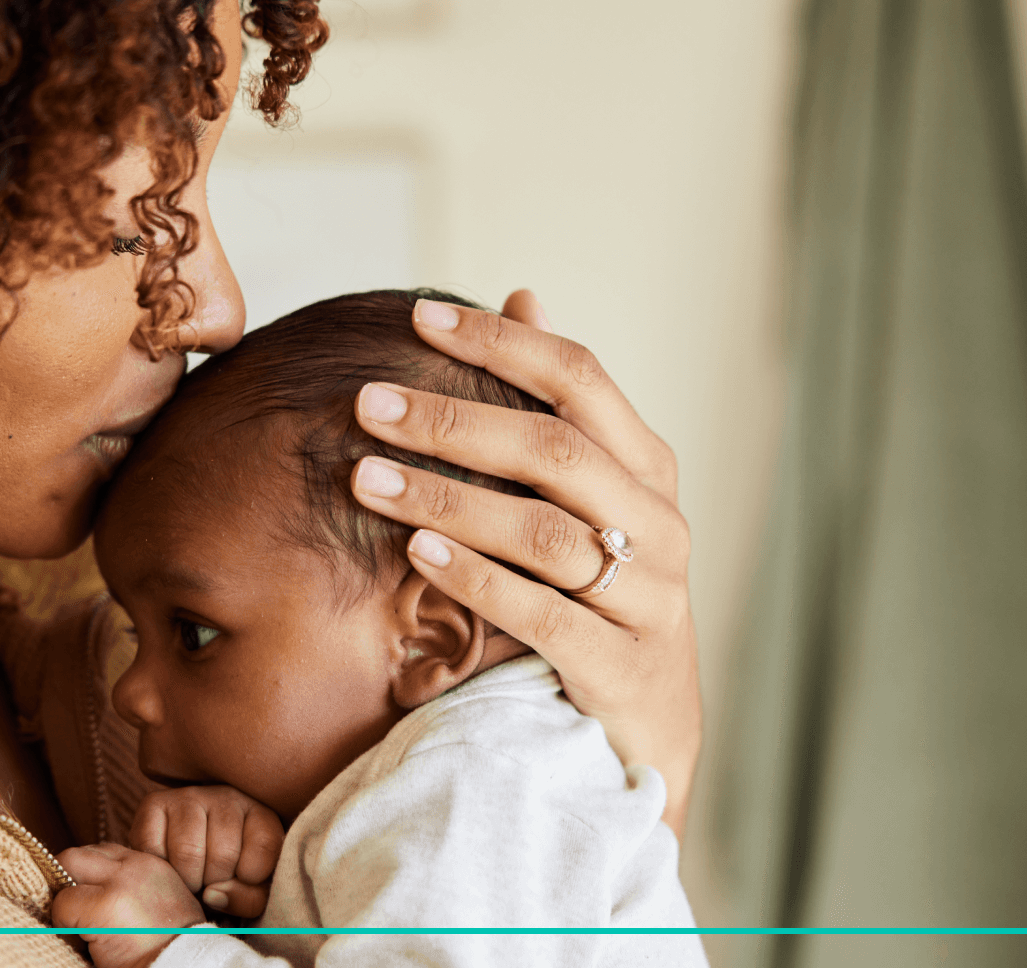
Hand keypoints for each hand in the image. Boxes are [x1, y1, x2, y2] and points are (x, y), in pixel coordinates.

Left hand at [52, 843, 203, 967]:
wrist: (185, 966)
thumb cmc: (169, 947)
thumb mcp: (160, 904)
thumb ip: (131, 886)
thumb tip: (91, 887)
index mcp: (152, 865)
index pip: (103, 852)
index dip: (88, 876)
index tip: (89, 901)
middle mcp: (137, 865)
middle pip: (80, 852)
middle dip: (68, 878)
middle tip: (74, 911)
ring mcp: (120, 881)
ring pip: (68, 865)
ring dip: (66, 896)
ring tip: (80, 924)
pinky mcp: (105, 904)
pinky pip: (63, 903)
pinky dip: (64, 922)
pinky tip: (87, 940)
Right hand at [128, 785, 283, 917]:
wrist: (188, 855)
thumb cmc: (229, 876)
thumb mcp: (254, 889)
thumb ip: (249, 899)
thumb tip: (212, 895)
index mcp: (260, 813)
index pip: (265, 848)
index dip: (250, 879)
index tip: (241, 881)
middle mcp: (226, 797)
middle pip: (223, 854)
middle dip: (215, 883)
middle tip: (211, 883)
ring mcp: (188, 796)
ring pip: (188, 852)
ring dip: (188, 880)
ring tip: (191, 879)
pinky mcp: (154, 803)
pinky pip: (153, 848)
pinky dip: (161, 869)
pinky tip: (170, 867)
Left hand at [349, 290, 702, 836]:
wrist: (649, 731)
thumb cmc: (603, 593)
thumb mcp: (591, 498)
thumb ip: (558, 407)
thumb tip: (524, 294)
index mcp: (648, 468)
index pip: (580, 378)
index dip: (501, 341)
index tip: (419, 315)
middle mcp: (659, 523)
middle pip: (555, 449)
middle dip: (454, 420)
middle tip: (369, 404)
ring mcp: (648, 596)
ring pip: (544, 530)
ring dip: (448, 498)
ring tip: (367, 478)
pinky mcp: (621, 666)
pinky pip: (543, 613)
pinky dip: (477, 578)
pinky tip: (416, 552)